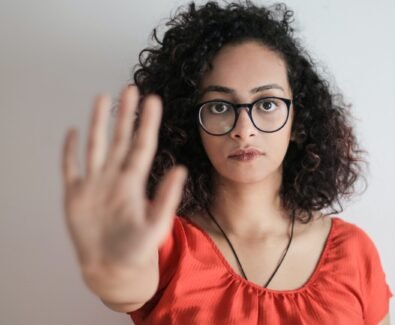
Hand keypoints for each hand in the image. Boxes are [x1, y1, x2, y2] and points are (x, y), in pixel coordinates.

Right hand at [61, 86, 186, 276]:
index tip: (153, 100)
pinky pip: (71, 168)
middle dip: (125, 114)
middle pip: (120, 139)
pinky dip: (70, 151)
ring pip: (96, 146)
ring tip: (102, 98)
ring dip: (98, 123)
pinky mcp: (75, 196)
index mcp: (134, 182)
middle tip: (131, 88)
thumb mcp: (156, 224)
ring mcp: (94, 184)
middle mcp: (115, 177)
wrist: (113, 268)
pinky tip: (73, 132)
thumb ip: (167, 198)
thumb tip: (180, 170)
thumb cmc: (137, 249)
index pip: (142, 145)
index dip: (147, 123)